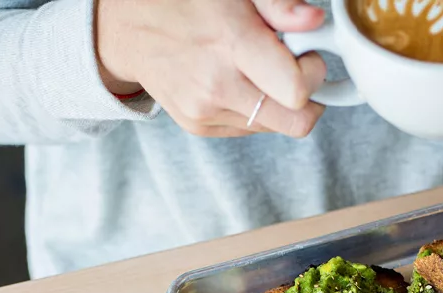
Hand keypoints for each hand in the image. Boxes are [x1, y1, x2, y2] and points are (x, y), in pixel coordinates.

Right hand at [95, 0, 327, 137]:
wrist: (129, 29)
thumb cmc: (184, 2)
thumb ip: (278, 4)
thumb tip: (313, 22)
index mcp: (230, 45)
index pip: (296, 91)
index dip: (313, 73)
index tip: (305, 53)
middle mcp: (217, 85)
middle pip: (295, 122)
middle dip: (308, 97)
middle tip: (294, 68)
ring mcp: (205, 111)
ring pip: (276, 127)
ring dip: (281, 102)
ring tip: (259, 68)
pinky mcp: (198, 125)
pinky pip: (250, 129)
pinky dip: (257, 109)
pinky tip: (240, 80)